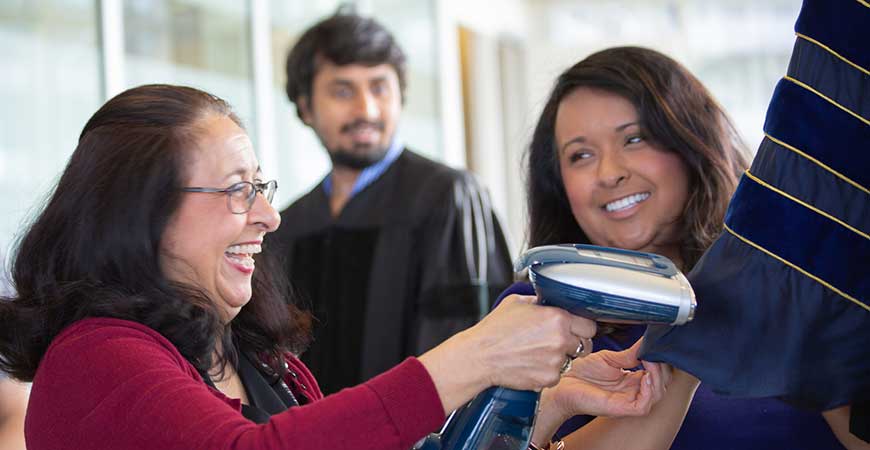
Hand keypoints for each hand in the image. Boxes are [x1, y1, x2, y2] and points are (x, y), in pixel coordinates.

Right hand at [470, 294, 597, 390]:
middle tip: (559, 342)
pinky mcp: (548, 378)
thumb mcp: (517, 303)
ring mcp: (555, 361)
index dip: (582, 326)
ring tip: (539, 352)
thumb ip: (539, 302)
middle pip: (586, 344)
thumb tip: (549, 301)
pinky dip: (548, 372)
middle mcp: (560, 339)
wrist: (480, 356)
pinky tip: (532, 364)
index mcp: (557, 317)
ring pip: (571, 361)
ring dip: (561, 358)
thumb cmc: (494, 330)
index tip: (575, 328)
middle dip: (576, 343)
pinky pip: (557, 375)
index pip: (589, 324)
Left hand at [551, 339, 669, 417]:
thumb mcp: (610, 358)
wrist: (561, 382)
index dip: (661, 362)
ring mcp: (627, 401)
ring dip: (658, 376)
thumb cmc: (580, 372)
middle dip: (662, 367)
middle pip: (661, 385)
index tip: (656, 346)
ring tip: (650, 361)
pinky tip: (644, 376)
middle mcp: (632, 392)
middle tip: (653, 353)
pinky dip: (648, 391)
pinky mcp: (620, 409)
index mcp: (631, 381)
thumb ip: (630, 354)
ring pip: (656, 395)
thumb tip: (647, 342)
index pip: (657, 374)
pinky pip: (643, 405)